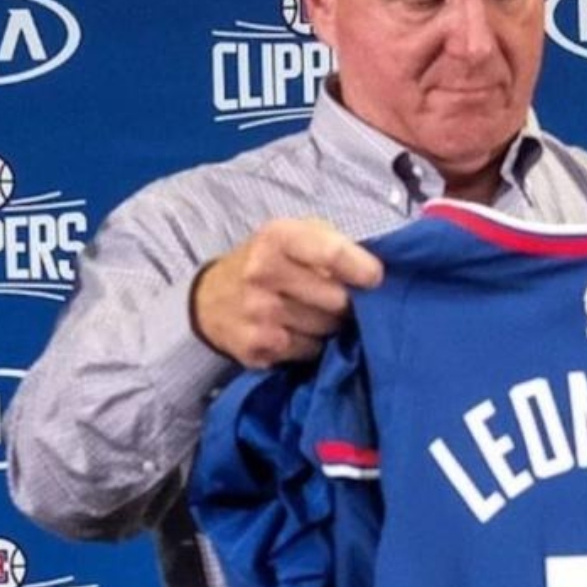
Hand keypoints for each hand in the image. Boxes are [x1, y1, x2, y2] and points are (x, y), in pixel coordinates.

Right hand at [192, 218, 383, 367]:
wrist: (209, 299)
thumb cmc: (269, 261)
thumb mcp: (296, 235)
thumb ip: (334, 244)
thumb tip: (376, 274)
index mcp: (278, 238)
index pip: (333, 253)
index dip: (362, 269)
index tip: (374, 278)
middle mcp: (263, 273)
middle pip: (338, 299)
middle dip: (347, 302)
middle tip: (339, 298)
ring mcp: (258, 312)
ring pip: (327, 328)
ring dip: (331, 324)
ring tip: (314, 312)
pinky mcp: (257, 346)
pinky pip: (310, 350)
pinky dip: (312, 344)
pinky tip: (297, 330)